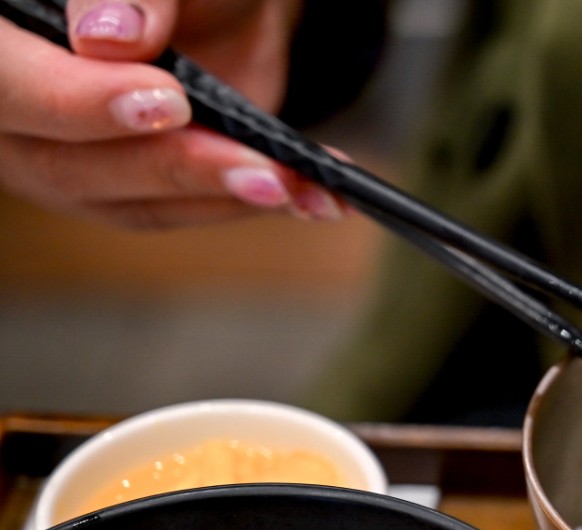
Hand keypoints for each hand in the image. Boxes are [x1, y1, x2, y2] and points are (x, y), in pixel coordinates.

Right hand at [0, 0, 339, 226]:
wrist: (215, 0)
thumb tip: (112, 38)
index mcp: (4, 31)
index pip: (7, 80)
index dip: (76, 100)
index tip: (166, 101)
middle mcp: (15, 100)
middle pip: (58, 158)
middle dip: (165, 163)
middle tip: (255, 166)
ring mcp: (56, 151)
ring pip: (115, 200)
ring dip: (213, 195)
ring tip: (290, 183)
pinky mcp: (113, 186)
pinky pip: (165, 211)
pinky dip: (238, 205)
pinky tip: (307, 198)